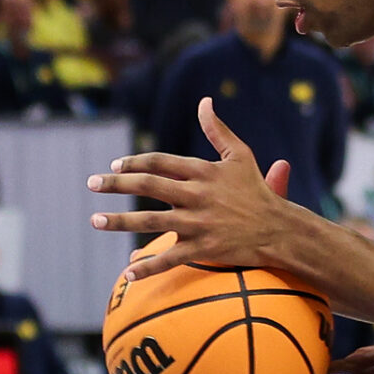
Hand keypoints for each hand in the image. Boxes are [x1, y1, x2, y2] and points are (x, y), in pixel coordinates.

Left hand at [87, 100, 300, 282]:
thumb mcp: (241, 156)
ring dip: (120, 221)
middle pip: (148, 185)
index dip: (134, 161)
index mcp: (204, 172)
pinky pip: (171, 259)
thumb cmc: (258, 192)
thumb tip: (205, 101)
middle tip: (91, 183)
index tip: (115, 164)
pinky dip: (149, 267)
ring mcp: (200, 224)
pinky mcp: (206, 249)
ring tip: (95, 221)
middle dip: (115, 184)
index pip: (160, 161)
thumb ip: (218, 130)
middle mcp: (198, 195)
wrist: (282, 229)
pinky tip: (128, 272)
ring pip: (151, 221)